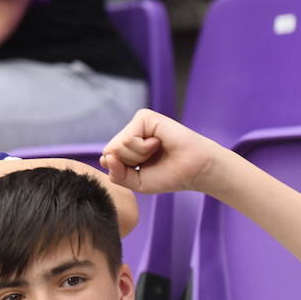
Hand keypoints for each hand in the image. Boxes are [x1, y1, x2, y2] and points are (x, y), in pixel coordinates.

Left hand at [100, 109, 224, 194]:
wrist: (195, 169)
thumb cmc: (169, 175)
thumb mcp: (137, 183)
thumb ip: (117, 175)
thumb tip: (105, 158)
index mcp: (125, 149)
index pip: (106, 159)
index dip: (123, 171)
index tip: (144, 170)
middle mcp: (129, 134)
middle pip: (109, 152)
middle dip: (130, 163)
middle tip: (152, 159)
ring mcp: (136, 125)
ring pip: (117, 146)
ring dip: (138, 156)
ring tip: (157, 150)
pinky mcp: (144, 117)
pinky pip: (128, 139)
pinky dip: (143, 147)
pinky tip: (158, 143)